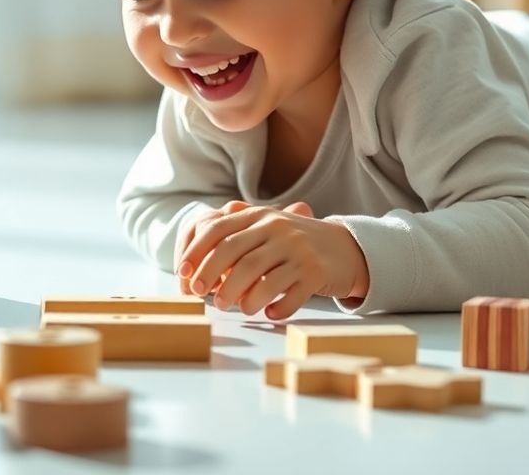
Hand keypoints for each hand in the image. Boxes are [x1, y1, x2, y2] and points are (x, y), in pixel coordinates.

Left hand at [178, 202, 369, 319]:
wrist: (346, 247)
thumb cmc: (295, 244)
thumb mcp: (268, 231)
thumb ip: (237, 240)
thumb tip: (195, 270)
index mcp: (260, 216)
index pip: (218, 229)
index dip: (196, 252)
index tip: (182, 273)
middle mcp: (278, 228)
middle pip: (234, 253)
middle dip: (211, 276)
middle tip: (200, 295)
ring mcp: (298, 250)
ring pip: (259, 276)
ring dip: (240, 297)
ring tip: (233, 307)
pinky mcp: (316, 273)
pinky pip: (289, 295)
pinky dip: (275, 308)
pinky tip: (268, 313)